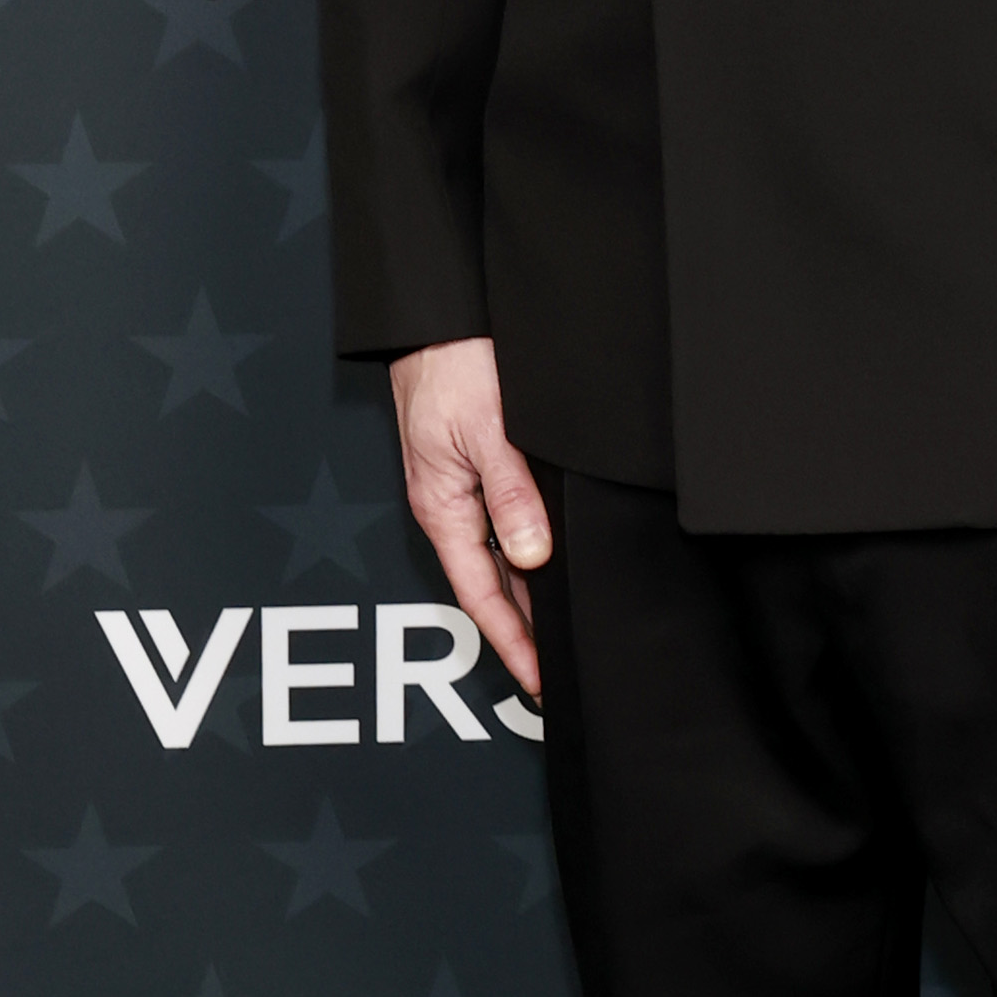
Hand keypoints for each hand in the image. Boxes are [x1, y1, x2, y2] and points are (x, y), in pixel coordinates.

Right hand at [389, 335, 549, 702]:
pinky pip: (499, 524)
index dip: (513, 641)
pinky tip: (549, 560)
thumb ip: (511, 495)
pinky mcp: (472, 464)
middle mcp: (447, 505)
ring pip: (497, 556)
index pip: (482, 594)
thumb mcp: (487, 431)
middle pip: (489, 584)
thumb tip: (533, 557)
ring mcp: (457, 487)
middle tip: (560, 667)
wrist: (436, 317)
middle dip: (522, 629)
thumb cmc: (453, 365)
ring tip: (560, 628)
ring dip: (527, 593)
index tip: (540, 679)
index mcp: (441, 506)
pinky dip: (525, 551)